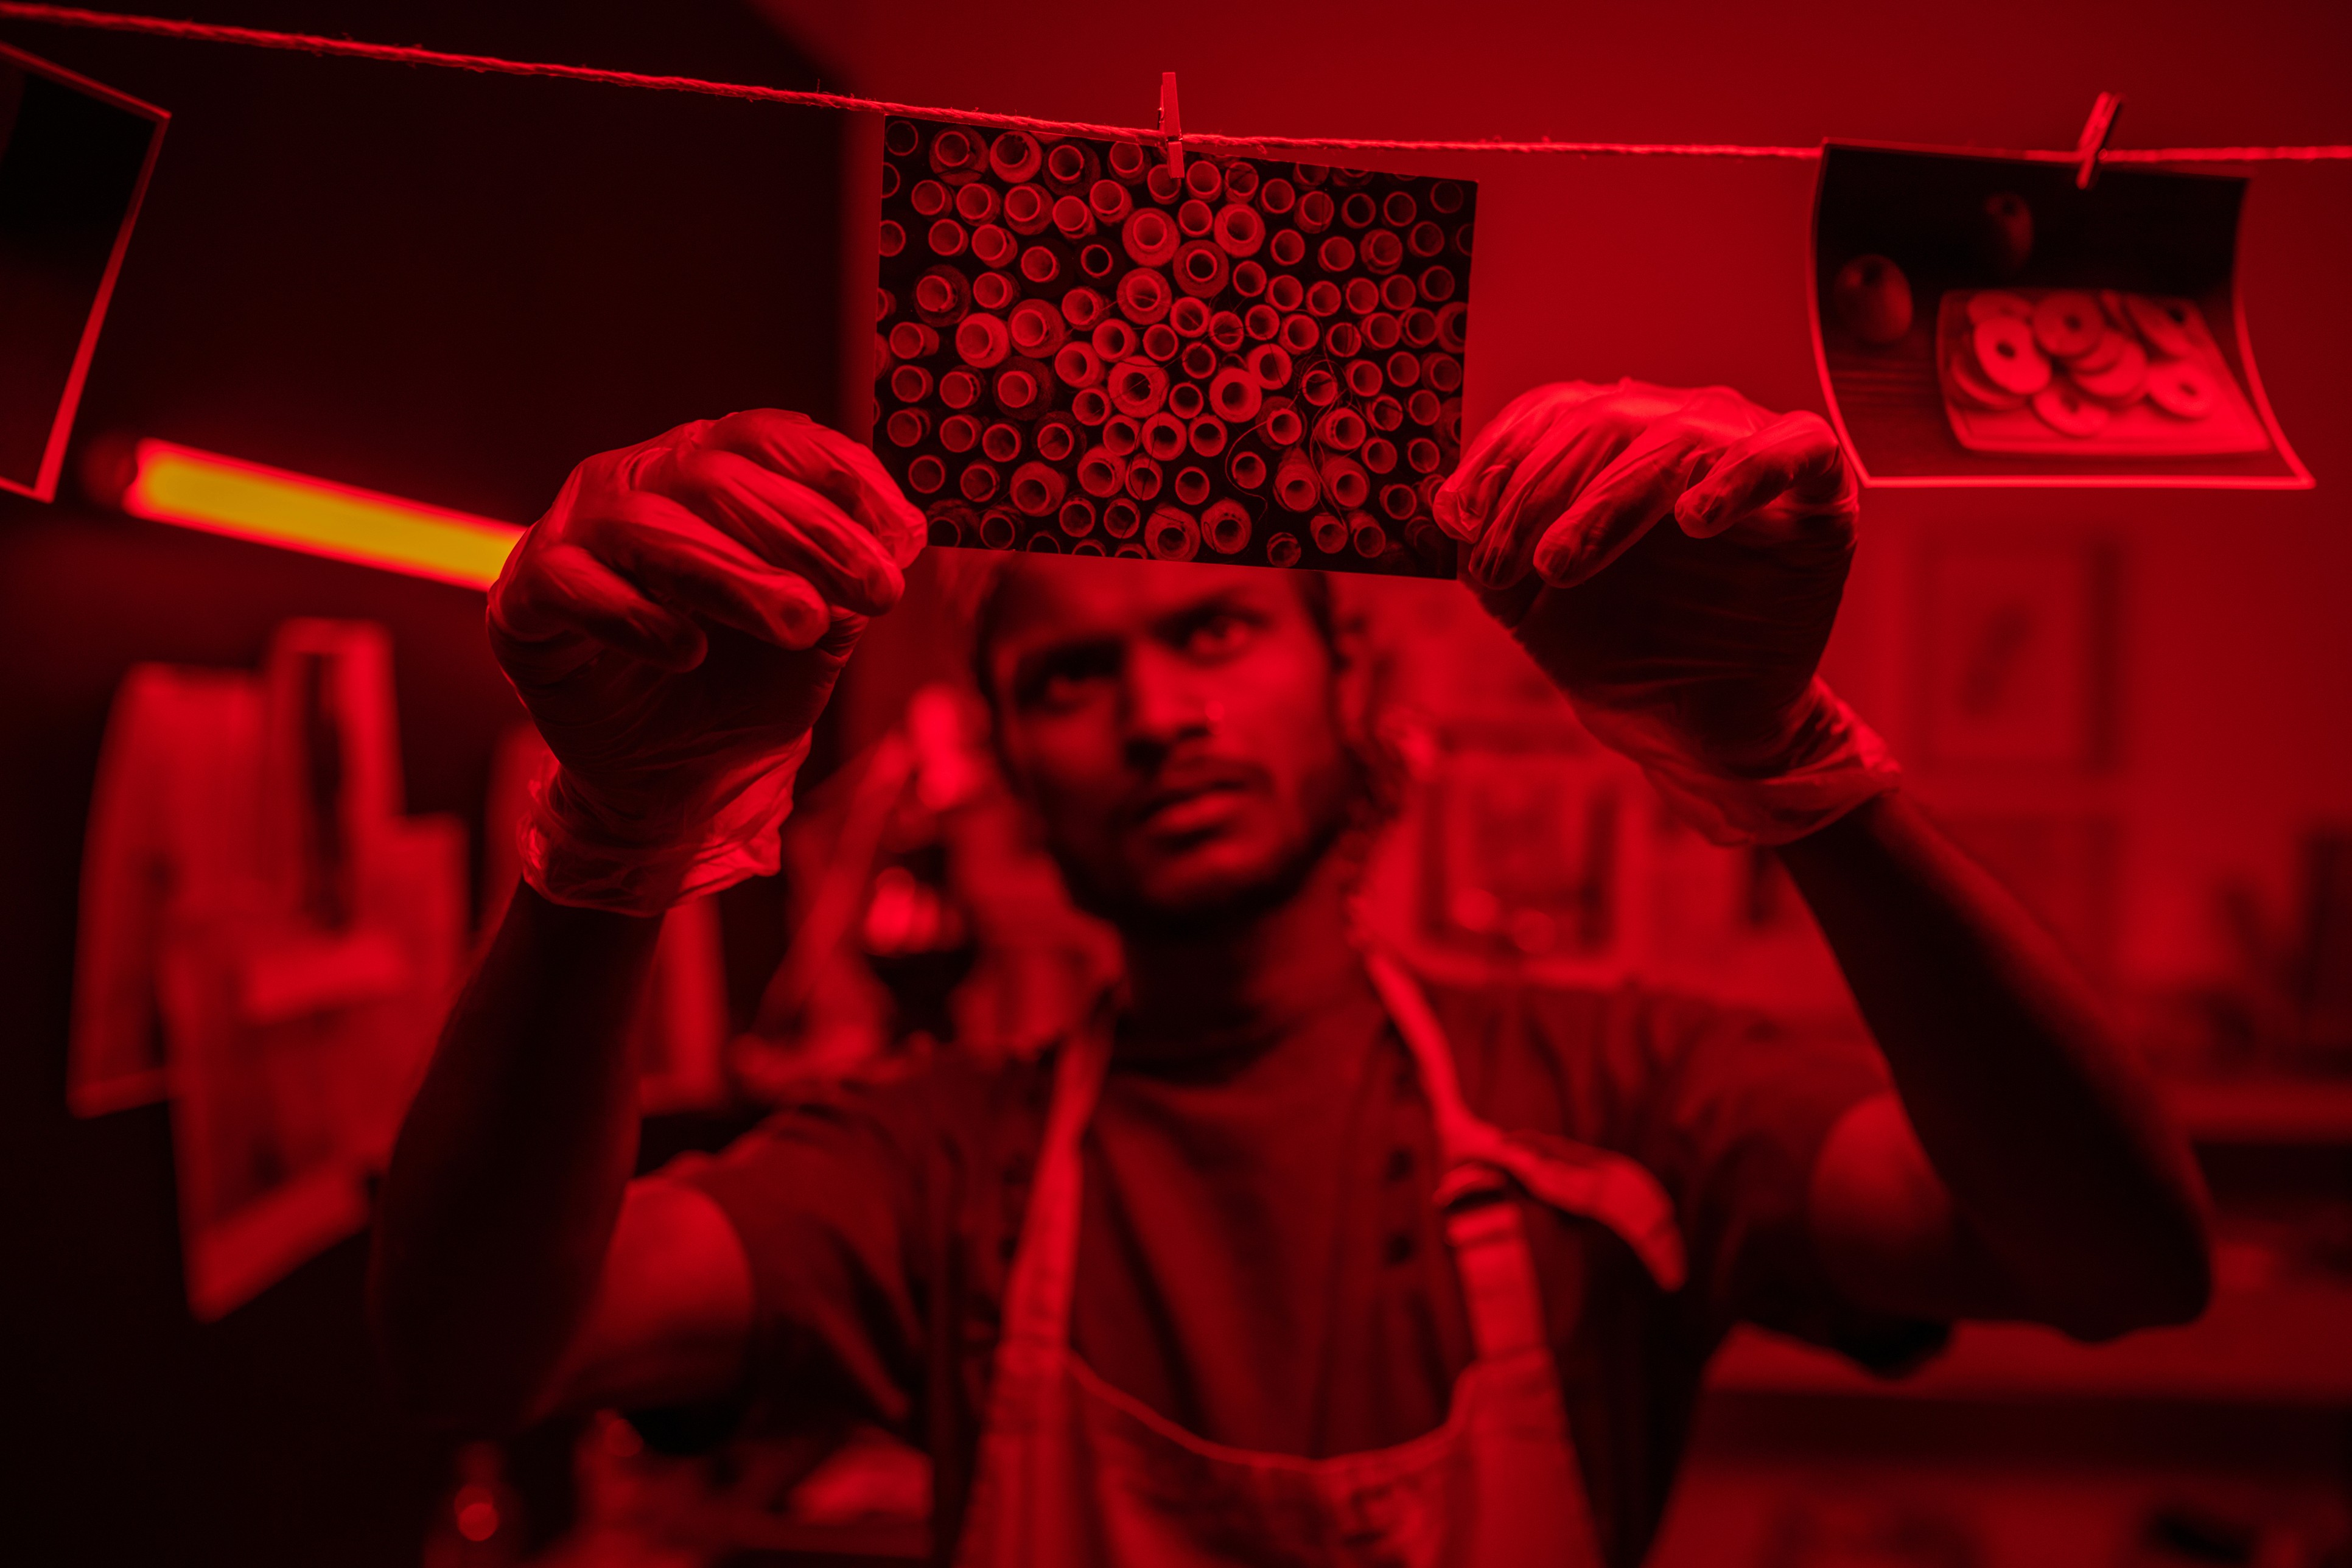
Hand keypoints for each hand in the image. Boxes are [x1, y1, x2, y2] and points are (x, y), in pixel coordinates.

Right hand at [488, 410, 924, 909]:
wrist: (676, 780)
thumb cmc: (745, 685)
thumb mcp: (819, 633)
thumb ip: (850, 582)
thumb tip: (900, 539)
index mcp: (707, 468)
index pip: (771, 438)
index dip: (841, 474)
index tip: (905, 534)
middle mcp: (636, 481)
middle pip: (716, 475)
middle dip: (808, 532)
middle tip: (875, 590)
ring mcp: (574, 533)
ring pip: (650, 526)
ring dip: (735, 574)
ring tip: (801, 623)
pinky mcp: (526, 598)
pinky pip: (571, 586)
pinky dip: (634, 616)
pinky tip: (687, 652)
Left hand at [1434, 381, 1892, 843]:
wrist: (1696, 727)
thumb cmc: (1617, 652)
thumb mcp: (1532, 607)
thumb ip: (1492, 553)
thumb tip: (1449, 510)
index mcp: (1609, 444)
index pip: (1550, 414)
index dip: (1500, 457)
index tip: (1459, 518)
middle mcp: (1678, 430)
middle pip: (1605, 421)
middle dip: (1542, 490)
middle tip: (1512, 564)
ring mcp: (1748, 454)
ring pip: (1680, 434)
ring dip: (1612, 498)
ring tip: (1564, 562)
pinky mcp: (1820, 494)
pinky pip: (1796, 447)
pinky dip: (1746, 472)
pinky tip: (1696, 518)